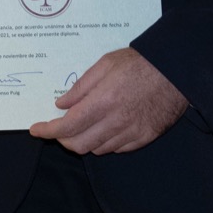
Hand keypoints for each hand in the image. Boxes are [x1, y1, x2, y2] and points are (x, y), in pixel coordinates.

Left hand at [29, 48, 186, 154]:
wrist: (176, 71)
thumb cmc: (140, 63)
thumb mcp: (104, 65)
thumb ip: (80, 87)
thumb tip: (61, 104)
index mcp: (103, 102)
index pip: (67, 126)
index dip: (48, 131)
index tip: (37, 129)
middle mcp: (116, 122)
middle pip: (79, 145)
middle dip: (62, 139)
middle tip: (57, 128)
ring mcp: (132, 133)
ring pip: (97, 149)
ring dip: (83, 141)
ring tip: (79, 126)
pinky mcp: (145, 138)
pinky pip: (116, 149)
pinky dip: (103, 143)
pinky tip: (101, 129)